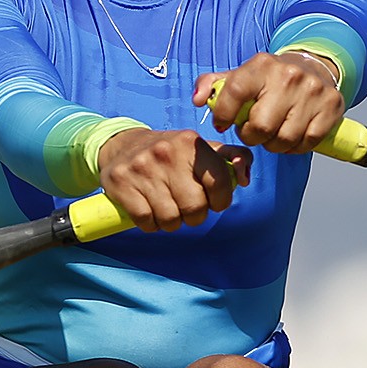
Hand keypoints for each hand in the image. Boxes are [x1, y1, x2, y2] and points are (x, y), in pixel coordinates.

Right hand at [95, 127, 252, 232]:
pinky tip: (149, 210)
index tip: (212, 201)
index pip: (220, 183)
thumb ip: (233, 158)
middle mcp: (167, 153)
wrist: (122, 146)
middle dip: (194, 215)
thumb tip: (244, 176)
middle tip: (186, 206)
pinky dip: (151, 224)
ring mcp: (142, 168)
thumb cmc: (171, 154)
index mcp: (191, 143)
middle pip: (195, 208)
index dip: (220, 201)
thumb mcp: (202, 149)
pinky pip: (146, 222)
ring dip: (171, 222)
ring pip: (170, 219)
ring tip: (166, 207)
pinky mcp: (122, 183)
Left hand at [193, 51, 343, 153]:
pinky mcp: (331, 106)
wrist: (313, 68)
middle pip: (260, 126)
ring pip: (284, 139)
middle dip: (252, 136)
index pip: (234, 92)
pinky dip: (296, 147)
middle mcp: (289, 75)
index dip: (224, 114)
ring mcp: (312, 91)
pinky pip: (307, 143)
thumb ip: (211, 85)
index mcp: (261, 65)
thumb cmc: (269, 80)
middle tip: (254, 131)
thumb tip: (197, 99)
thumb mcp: (240, 76)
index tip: (223, 123)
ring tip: (272, 133)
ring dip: (273, 145)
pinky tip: (292, 135)